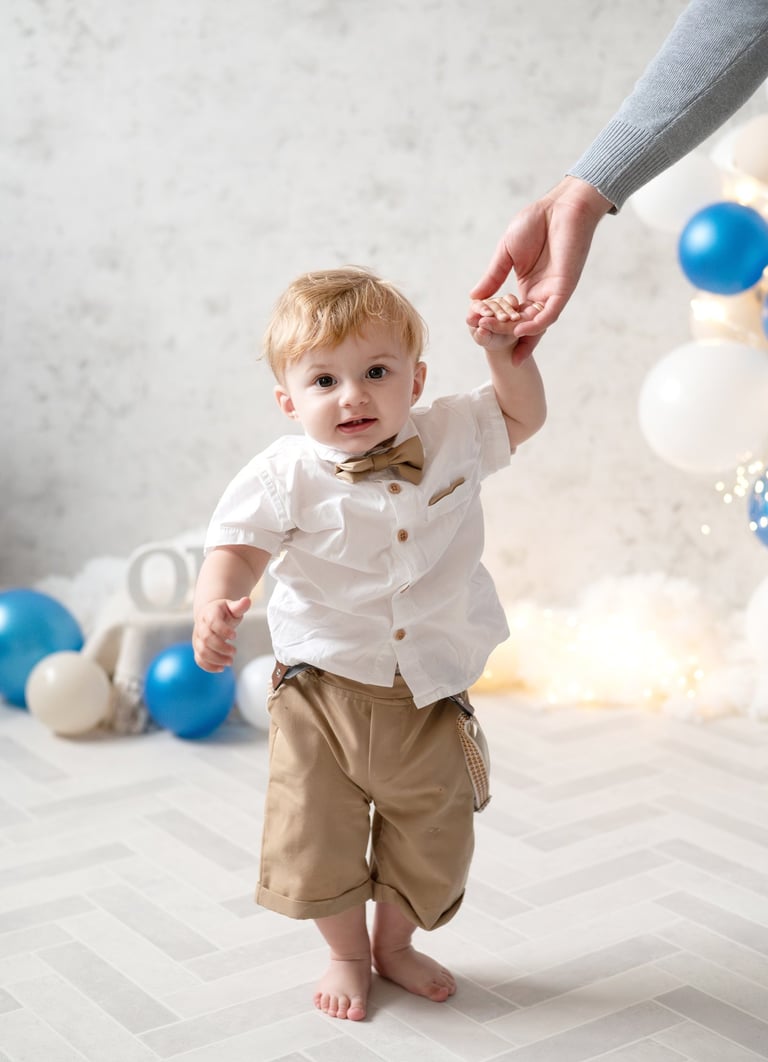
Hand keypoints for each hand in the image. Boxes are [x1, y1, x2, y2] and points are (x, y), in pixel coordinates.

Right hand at [193, 595, 251, 672]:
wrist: (210, 615)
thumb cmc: (225, 611)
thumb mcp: (232, 607)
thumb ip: (239, 606)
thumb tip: (247, 600)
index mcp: (209, 613)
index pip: (213, 622)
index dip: (223, 630)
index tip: (235, 636)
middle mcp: (201, 626)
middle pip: (207, 639)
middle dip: (221, 648)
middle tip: (234, 652)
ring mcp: (198, 638)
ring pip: (202, 651)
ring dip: (216, 659)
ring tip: (230, 662)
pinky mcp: (198, 648)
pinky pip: (199, 659)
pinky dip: (208, 666)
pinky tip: (221, 669)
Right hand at [470, 177, 612, 357]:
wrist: (561, 207)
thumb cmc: (535, 223)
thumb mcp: (506, 254)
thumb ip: (493, 276)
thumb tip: (474, 298)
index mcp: (528, 286)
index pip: (511, 314)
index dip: (495, 322)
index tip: (475, 327)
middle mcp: (541, 294)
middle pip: (522, 323)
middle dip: (502, 331)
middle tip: (482, 334)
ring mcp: (553, 293)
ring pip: (535, 322)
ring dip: (516, 331)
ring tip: (496, 336)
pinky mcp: (564, 288)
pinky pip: (550, 313)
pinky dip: (536, 324)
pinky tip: (519, 330)